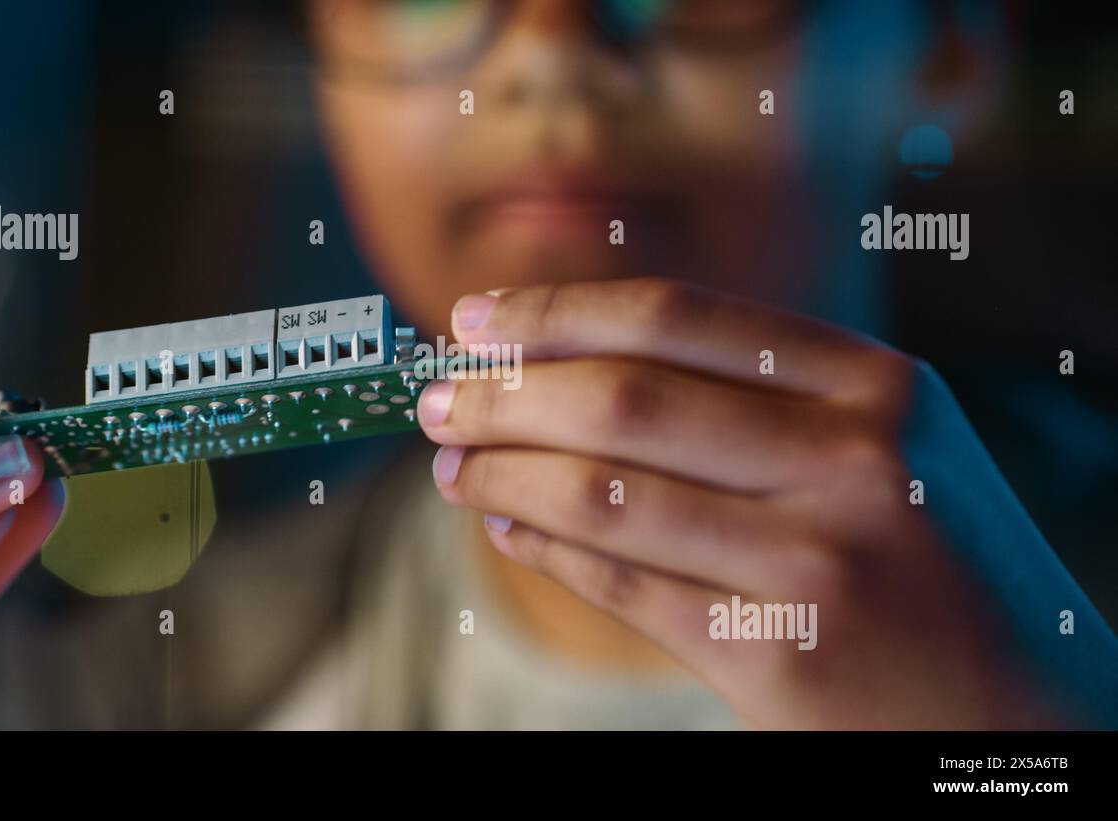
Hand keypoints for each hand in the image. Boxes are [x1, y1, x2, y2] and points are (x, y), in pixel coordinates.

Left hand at [418, 278, 1113, 727]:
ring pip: (605, 497)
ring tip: (453, 467)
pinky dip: (545, 549)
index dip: (554, 314)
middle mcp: (852, 462)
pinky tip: (508, 527)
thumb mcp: (873, 443)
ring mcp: (815, 564)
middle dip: (503, 397)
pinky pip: (622, 586)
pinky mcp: (776, 658)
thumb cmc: (912, 552)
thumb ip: (744, 395)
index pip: (675, 318)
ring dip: (504, 475)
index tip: (471, 320)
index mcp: (873, 385)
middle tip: (436, 403)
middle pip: (623, 402)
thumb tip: (557, 360)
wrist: (999, 706)